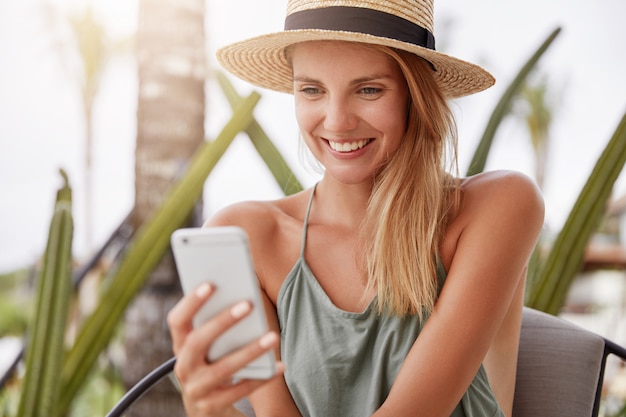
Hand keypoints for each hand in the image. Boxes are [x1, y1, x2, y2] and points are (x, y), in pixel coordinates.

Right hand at [168, 283, 283, 416]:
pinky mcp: (212, 406)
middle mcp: (183, 367)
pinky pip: (240, 391)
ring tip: (273, 337)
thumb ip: (217, 324)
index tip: (211, 284)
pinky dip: (261, 378)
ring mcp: (196, 389)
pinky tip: (279, 366)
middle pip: (197, 341)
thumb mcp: (210, 347)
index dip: (190, 302)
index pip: (177, 321)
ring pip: (224, 369)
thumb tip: (245, 293)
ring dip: (250, 351)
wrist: (209, 409)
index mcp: (180, 346)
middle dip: (222, 322)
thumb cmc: (215, 363)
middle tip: (248, 304)